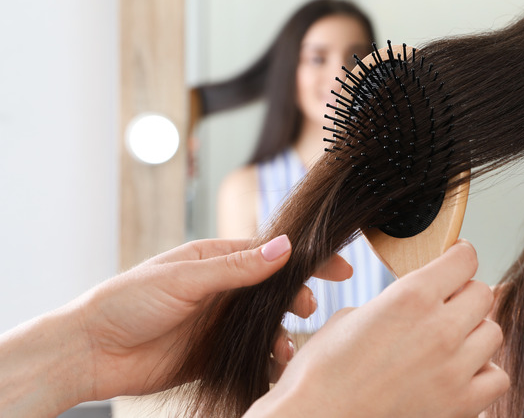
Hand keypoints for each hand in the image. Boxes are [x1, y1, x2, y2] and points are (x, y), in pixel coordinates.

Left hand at [73, 235, 351, 401]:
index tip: (339, 267)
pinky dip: (269, 360)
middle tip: (307, 309)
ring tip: (286, 348)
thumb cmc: (129, 302)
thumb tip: (286, 248)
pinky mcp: (216, 353)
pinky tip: (275, 366)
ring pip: (269, 324)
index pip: (271, 253)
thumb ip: (236, 268)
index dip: (307, 259)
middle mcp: (223, 289)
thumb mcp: (184, 278)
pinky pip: (254, 354)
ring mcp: (221, 322)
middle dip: (298, 298)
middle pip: (276, 290)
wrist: (92, 351)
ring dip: (284, 334)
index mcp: (215, 260)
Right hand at [248, 240, 508, 417]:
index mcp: (411, 296)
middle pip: (483, 294)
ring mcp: (455, 369)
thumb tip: (413, 305)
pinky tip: (458, 375)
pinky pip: (497, 378)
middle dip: (465, 296)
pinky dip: (483, 374)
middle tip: (446, 306)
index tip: (455, 262)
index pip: (465, 260)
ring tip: (448, 344)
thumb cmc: (320, 377)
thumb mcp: (350, 319)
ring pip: (493, 333)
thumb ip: (393, 304)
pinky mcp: (462, 405)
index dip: (459, 258)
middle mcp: (440, 328)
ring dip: (474, 334)